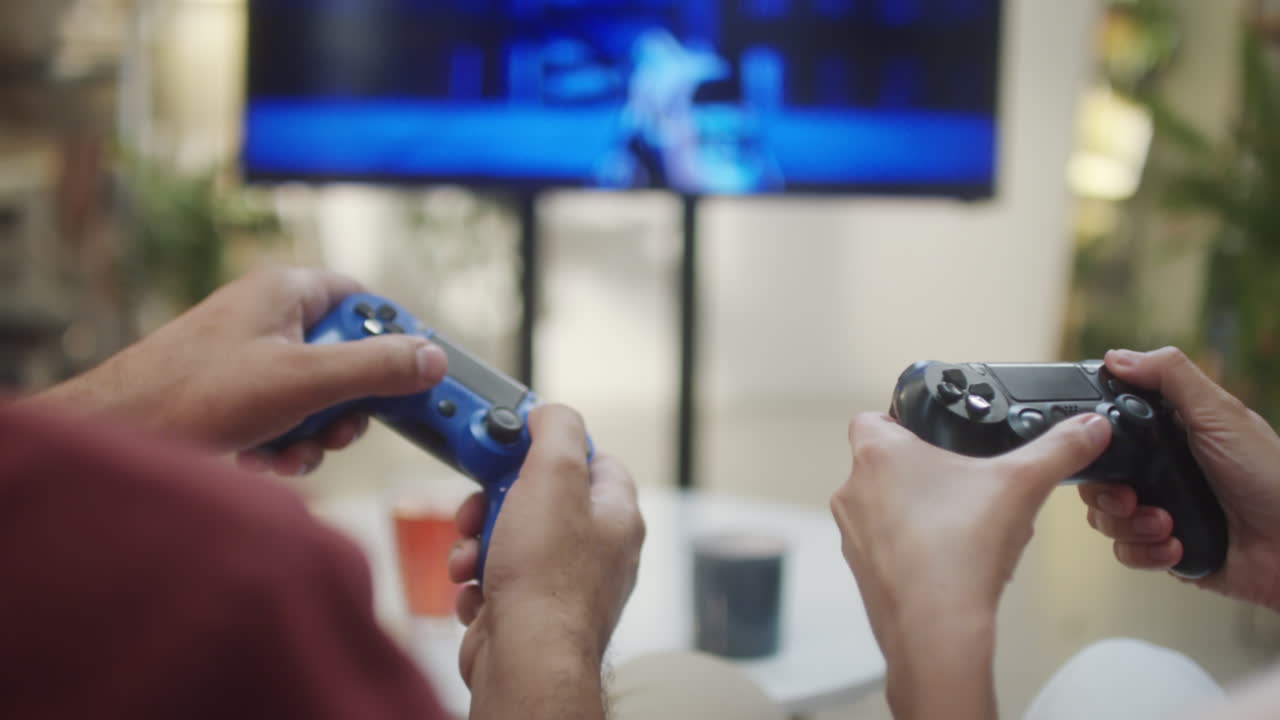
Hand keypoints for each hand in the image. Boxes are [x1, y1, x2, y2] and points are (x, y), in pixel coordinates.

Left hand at [32, 266, 447, 474]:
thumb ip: (374, 367)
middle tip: (341, 428)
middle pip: (345, 356)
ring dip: (315, 433)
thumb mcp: (303, 380)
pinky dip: (283, 444)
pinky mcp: (232, 397)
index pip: (362, 299)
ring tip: (289, 452)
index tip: (414, 374)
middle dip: (348, 404)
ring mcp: (249, 358)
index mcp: (284, 291)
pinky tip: (262, 461)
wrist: (113, 437)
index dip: (393, 335)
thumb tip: (434, 360)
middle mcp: (268, 317)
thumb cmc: (196, 394)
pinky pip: (283, 417)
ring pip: (316, 395)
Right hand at [446, 405, 643, 719]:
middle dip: (497, 499)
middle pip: (541, 499)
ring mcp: (563, 585)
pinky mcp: (530, 613)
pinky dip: (476, 581)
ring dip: (477, 543)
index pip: (594, 460)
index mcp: (615, 516)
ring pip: (510, 539)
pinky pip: (495, 579)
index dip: (553, 446)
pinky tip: (474, 591)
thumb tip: (550, 412)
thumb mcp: (554, 476)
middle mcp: (596, 551)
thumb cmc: (545, 578)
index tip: (517, 441)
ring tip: (471, 557)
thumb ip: (556, 431)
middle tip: (478, 504)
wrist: (524, 661)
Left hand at [830, 412, 1110, 719]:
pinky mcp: (863, 572)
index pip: (874, 417)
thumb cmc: (961, 552)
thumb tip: (1090, 427)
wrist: (937, 630)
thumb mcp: (1022, 484)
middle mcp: (853, 491)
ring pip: (887, 508)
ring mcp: (853, 534)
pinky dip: (916, 549)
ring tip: (967, 524)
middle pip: (886, 464)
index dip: (905, 420)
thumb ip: (1059, 449)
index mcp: (877, 455)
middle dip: (926, 471)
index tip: (938, 434)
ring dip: (921, 511)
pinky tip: (955, 561)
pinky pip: (889, 548)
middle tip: (965, 482)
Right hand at [1079, 347, 1279, 610]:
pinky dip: (1145, 552)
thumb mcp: (1220, 414)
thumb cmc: (1271, 477)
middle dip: (1107, 493)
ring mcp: (1159, 510)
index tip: (1096, 450)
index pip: (1107, 433)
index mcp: (1166, 435)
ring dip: (1130, 525)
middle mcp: (1158, 471)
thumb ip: (1170, 376)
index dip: (1093, 442)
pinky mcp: (1163, 549)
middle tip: (1131, 497)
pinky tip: (1175, 545)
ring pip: (1104, 517)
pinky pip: (1126, 552)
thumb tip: (1116, 355)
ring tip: (1165, 524)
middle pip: (1095, 477)